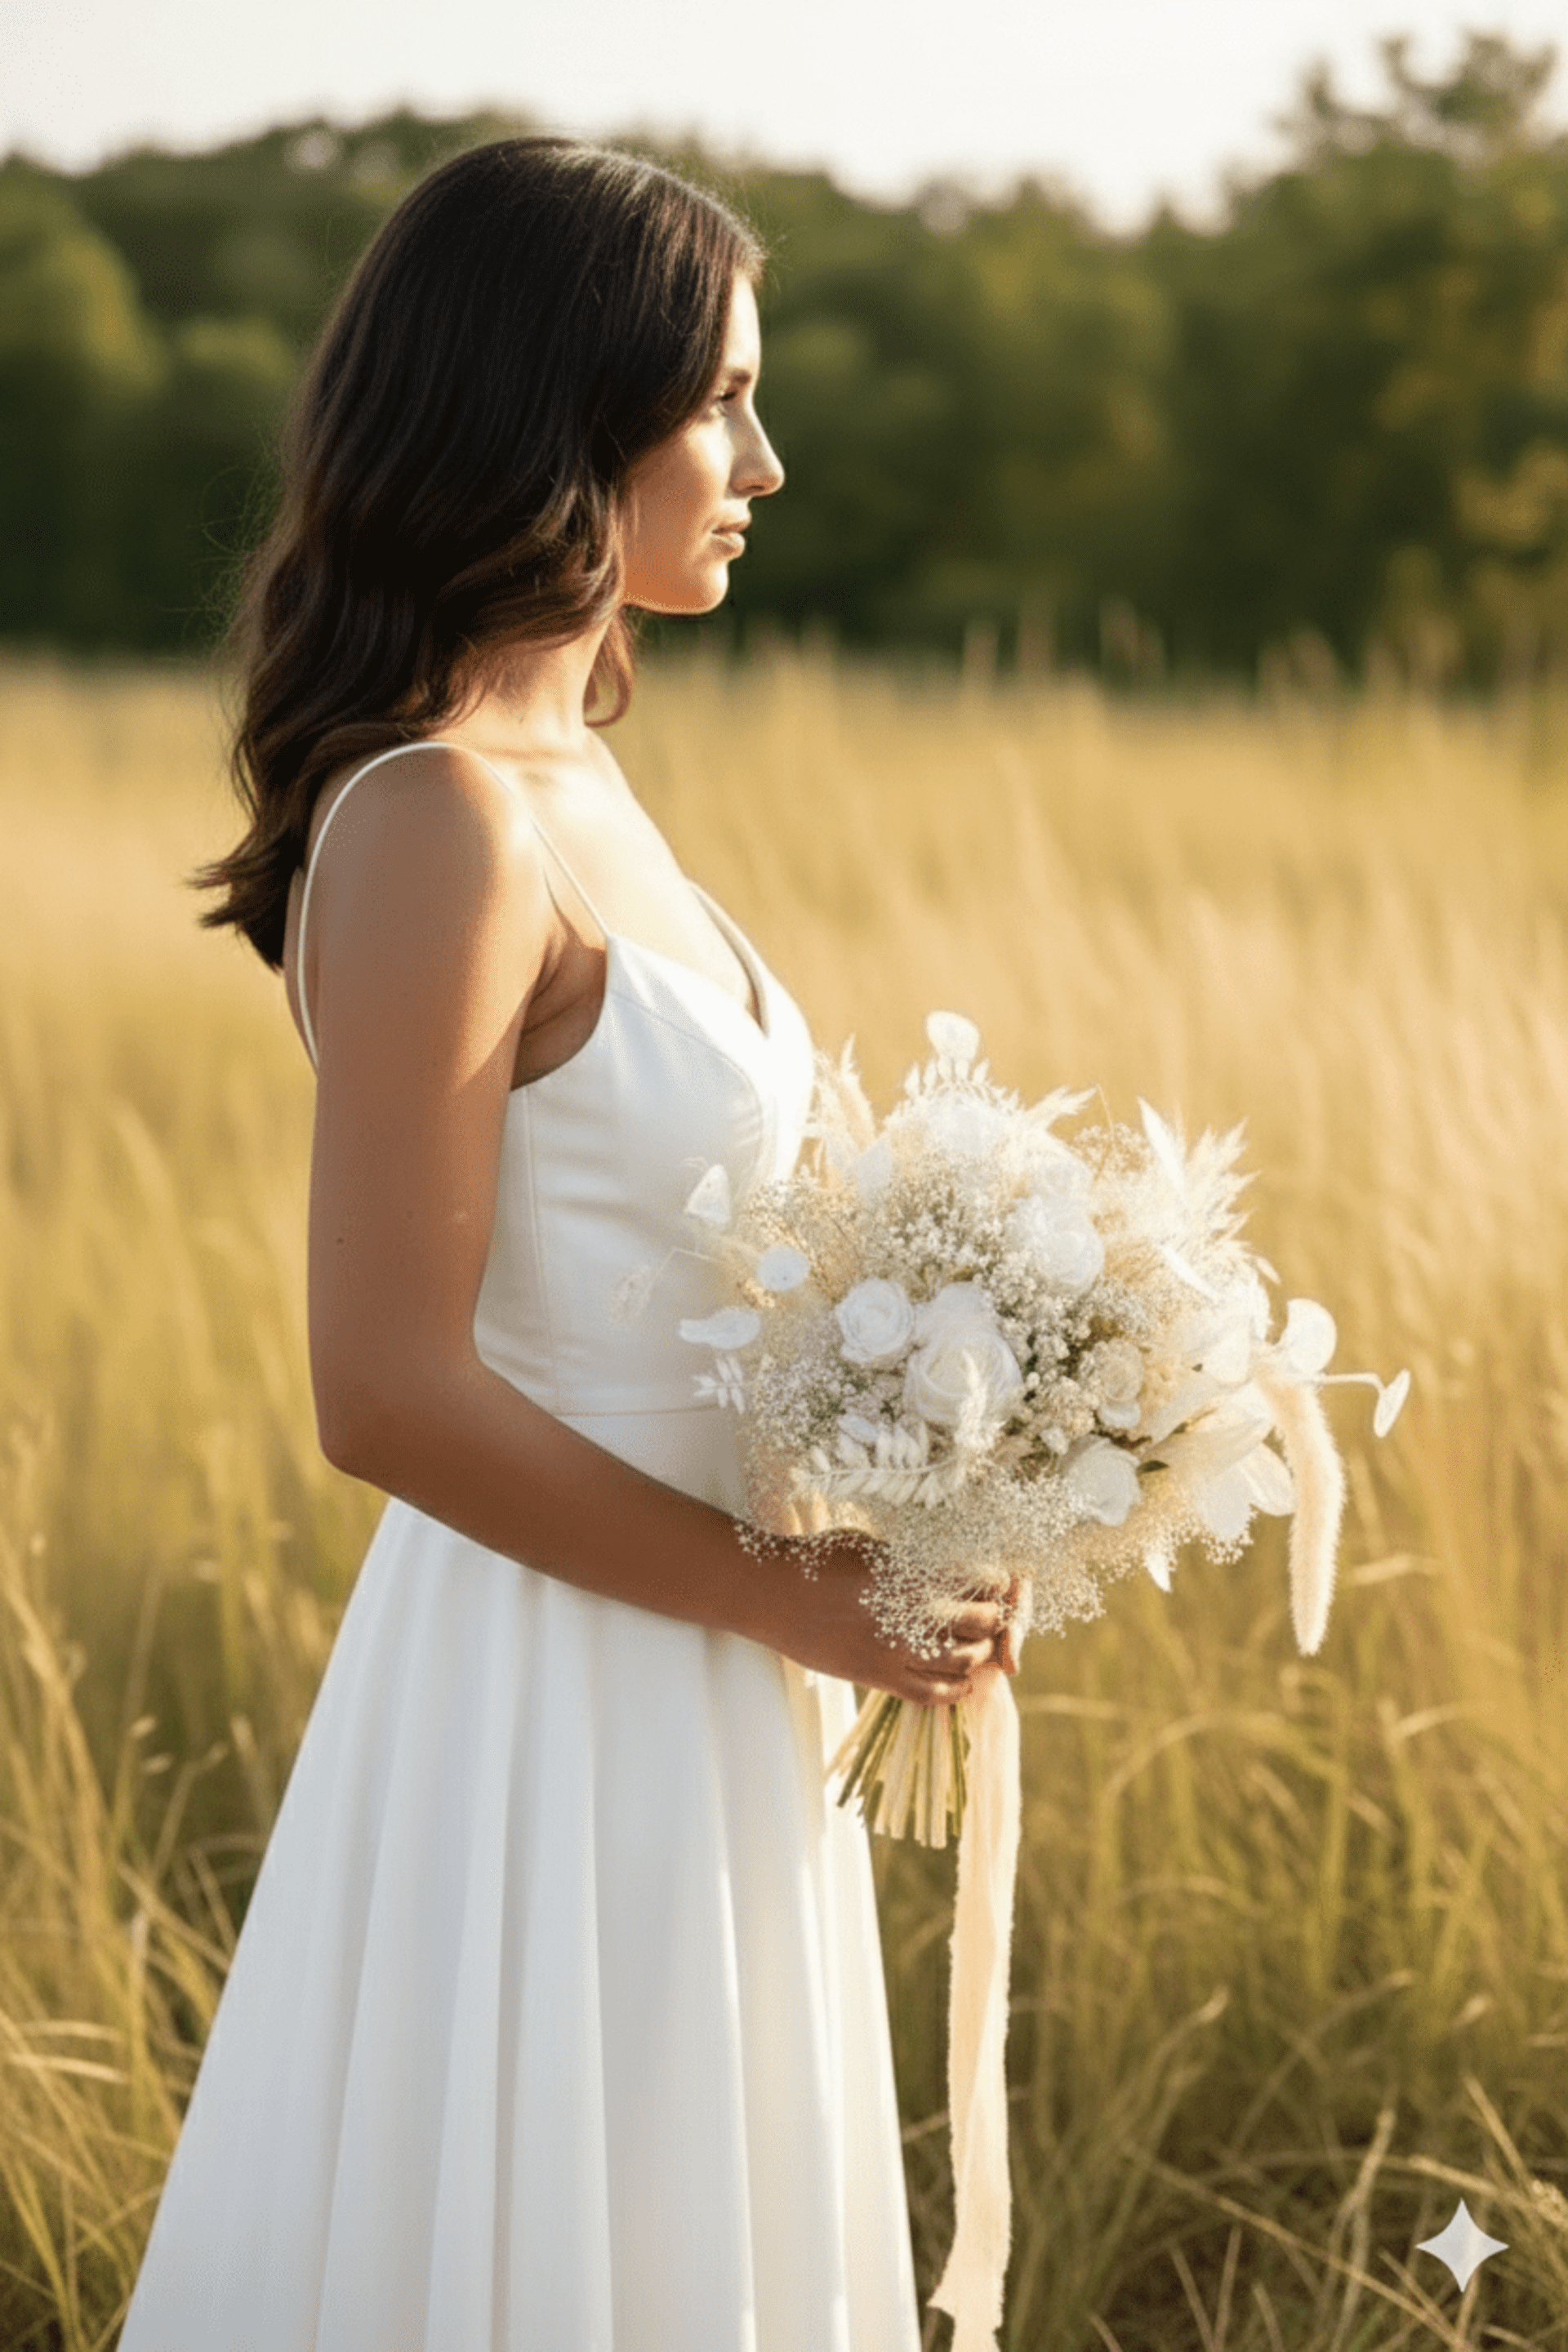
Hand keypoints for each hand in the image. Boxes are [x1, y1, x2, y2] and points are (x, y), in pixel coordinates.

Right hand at [761, 1535, 1013, 1705]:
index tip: (998, 1580)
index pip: (974, 1582)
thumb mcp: (871, 1546)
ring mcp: (894, 1653)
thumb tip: (946, 1565)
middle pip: (978, 1624)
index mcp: (908, 1577)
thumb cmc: (819, 1561)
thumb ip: (911, 1559)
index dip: (994, 1582)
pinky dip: (954, 1690)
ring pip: (962, 1663)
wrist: (775, 1596)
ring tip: (979, 1645)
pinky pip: (930, 1695)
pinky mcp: (877, 1678)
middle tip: (993, 1613)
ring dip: (978, 1653)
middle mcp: (908, 1618)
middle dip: (993, 1618)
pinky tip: (962, 1681)